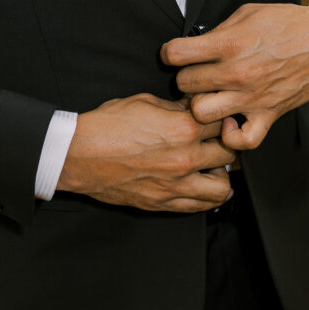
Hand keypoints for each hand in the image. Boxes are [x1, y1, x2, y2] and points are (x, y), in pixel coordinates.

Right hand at [57, 93, 233, 212]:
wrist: (79, 155)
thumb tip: (194, 107)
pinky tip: (203, 186)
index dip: (222, 116)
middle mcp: (185, 159)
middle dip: (226, 144)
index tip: (219, 116)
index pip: (223, 122)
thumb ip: (177, 107)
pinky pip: (199, 207)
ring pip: (222, 187)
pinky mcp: (163, 203)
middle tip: (219, 140)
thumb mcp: (146, 102)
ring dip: (222, 175)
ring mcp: (176, 185)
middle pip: (229, 153)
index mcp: (183, 129)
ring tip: (214, 166)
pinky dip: (207, 197)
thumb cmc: (107, 126)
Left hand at [161, 4, 308, 150]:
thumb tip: (194, 44)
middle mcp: (237, 72)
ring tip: (208, 96)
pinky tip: (229, 121)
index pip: (176, 54)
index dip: (170, 52)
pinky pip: (242, 141)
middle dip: (186, 77)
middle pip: (185, 84)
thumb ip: (218, 30)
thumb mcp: (247, 13)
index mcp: (229, 43)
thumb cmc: (287, 23)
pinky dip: (232, 137)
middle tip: (197, 73)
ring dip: (200, 105)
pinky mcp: (269, 114)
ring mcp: (252, 97)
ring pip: (201, 114)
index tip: (176, 53)